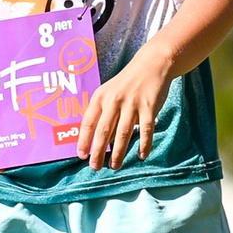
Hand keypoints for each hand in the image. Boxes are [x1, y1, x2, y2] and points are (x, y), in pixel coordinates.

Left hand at [80, 50, 174, 169]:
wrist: (151, 64)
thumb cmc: (127, 83)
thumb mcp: (110, 93)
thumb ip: (105, 115)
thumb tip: (101, 142)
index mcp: (101, 96)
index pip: (88, 122)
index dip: (83, 140)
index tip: (81, 155)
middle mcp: (114, 100)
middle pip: (103, 131)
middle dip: (98, 151)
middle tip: (95, 167)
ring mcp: (132, 103)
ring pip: (123, 133)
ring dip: (118, 152)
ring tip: (114, 166)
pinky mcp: (149, 106)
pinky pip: (146, 130)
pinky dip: (144, 144)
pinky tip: (142, 155)